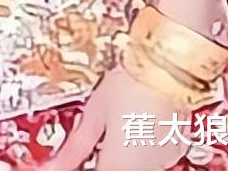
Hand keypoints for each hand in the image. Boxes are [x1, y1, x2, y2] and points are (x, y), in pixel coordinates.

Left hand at [41, 66, 191, 169]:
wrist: (167, 67)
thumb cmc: (129, 84)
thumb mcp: (93, 114)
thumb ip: (73, 147)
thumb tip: (52, 165)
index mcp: (119, 163)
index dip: (79, 169)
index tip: (73, 164)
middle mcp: (145, 168)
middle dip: (101, 161)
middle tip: (94, 145)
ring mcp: (163, 160)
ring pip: (132, 168)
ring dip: (118, 157)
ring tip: (111, 132)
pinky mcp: (175, 150)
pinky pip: (150, 159)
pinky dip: (137, 150)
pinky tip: (131, 128)